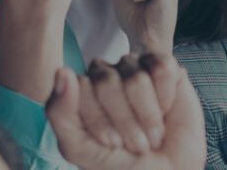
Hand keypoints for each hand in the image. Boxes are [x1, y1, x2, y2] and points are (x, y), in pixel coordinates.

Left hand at [48, 54, 204, 169]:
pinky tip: (166, 110)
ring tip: (153, 134)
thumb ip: (60, 113)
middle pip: (105, 81)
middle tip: (136, 143)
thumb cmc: (123, 165)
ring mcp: (135, 68)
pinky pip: (161, 67)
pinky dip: (166, 96)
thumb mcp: (80, 148)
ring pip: (135, 78)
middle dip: (124, 120)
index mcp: (80, 91)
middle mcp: (106, 74)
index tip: (111, 144)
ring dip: (148, 115)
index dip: (98, 119)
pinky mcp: (164, 67)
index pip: (79, 87)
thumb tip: (62, 72)